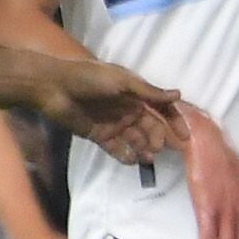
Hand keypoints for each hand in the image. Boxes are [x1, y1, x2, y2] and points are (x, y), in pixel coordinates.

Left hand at [48, 61, 187, 166]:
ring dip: (144, 149)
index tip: (184, 137)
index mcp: (135, 93)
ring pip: (136, 140)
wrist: (54, 88)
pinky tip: (130, 160)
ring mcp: (114, 123)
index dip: (174, 121)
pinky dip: (125, 156)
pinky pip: (117, 149)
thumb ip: (149, 92)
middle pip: (150, 128)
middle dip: (158, 139)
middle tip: (158, 149)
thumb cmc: (88, 79)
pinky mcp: (100, 136)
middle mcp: (127, 109)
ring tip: (147, 157)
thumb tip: (179, 94)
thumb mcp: (122, 81)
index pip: (161, 109)